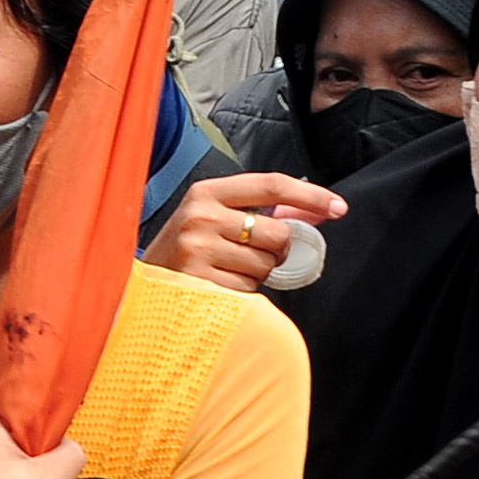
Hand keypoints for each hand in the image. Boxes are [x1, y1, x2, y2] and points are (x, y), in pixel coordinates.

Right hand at [142, 172, 349, 293]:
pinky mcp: (199, 282)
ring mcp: (197, 249)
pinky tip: (218, 288)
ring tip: (226, 272)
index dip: (310, 195)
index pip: (271, 184)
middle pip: (276, 232)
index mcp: (206, 192)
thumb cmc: (185, 251)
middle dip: (276, 250)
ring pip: (265, 265)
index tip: (338, 207)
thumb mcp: (214, 219)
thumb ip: (261, 212)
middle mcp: (200, 216)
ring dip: (256, 274)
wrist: (140, 287)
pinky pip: (248, 289)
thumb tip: (316, 211)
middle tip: (251, 255)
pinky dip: (241, 293)